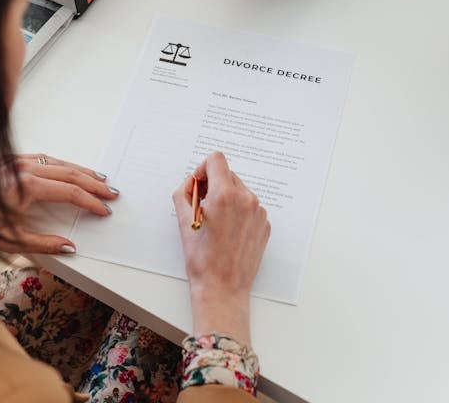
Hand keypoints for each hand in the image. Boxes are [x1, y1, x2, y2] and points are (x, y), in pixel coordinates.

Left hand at [0, 154, 117, 254]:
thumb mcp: (5, 240)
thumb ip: (41, 244)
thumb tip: (69, 247)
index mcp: (27, 186)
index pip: (70, 192)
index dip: (90, 202)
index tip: (104, 210)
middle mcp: (23, 169)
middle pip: (69, 174)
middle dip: (93, 184)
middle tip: (111, 193)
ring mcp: (15, 161)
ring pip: (58, 162)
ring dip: (81, 170)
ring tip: (99, 178)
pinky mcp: (7, 159)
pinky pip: (43, 157)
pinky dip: (61, 163)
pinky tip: (67, 168)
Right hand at [172, 152, 269, 343]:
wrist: (222, 287)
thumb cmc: (203, 260)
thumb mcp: (184, 222)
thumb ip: (184, 193)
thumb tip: (190, 182)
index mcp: (225, 195)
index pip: (216, 160)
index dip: (203, 168)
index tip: (199, 183)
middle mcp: (246, 200)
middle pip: (228, 174)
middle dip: (213, 184)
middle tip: (202, 205)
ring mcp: (258, 213)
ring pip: (239, 191)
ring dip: (226, 198)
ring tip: (215, 222)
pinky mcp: (264, 225)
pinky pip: (249, 207)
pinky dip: (238, 212)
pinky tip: (228, 231)